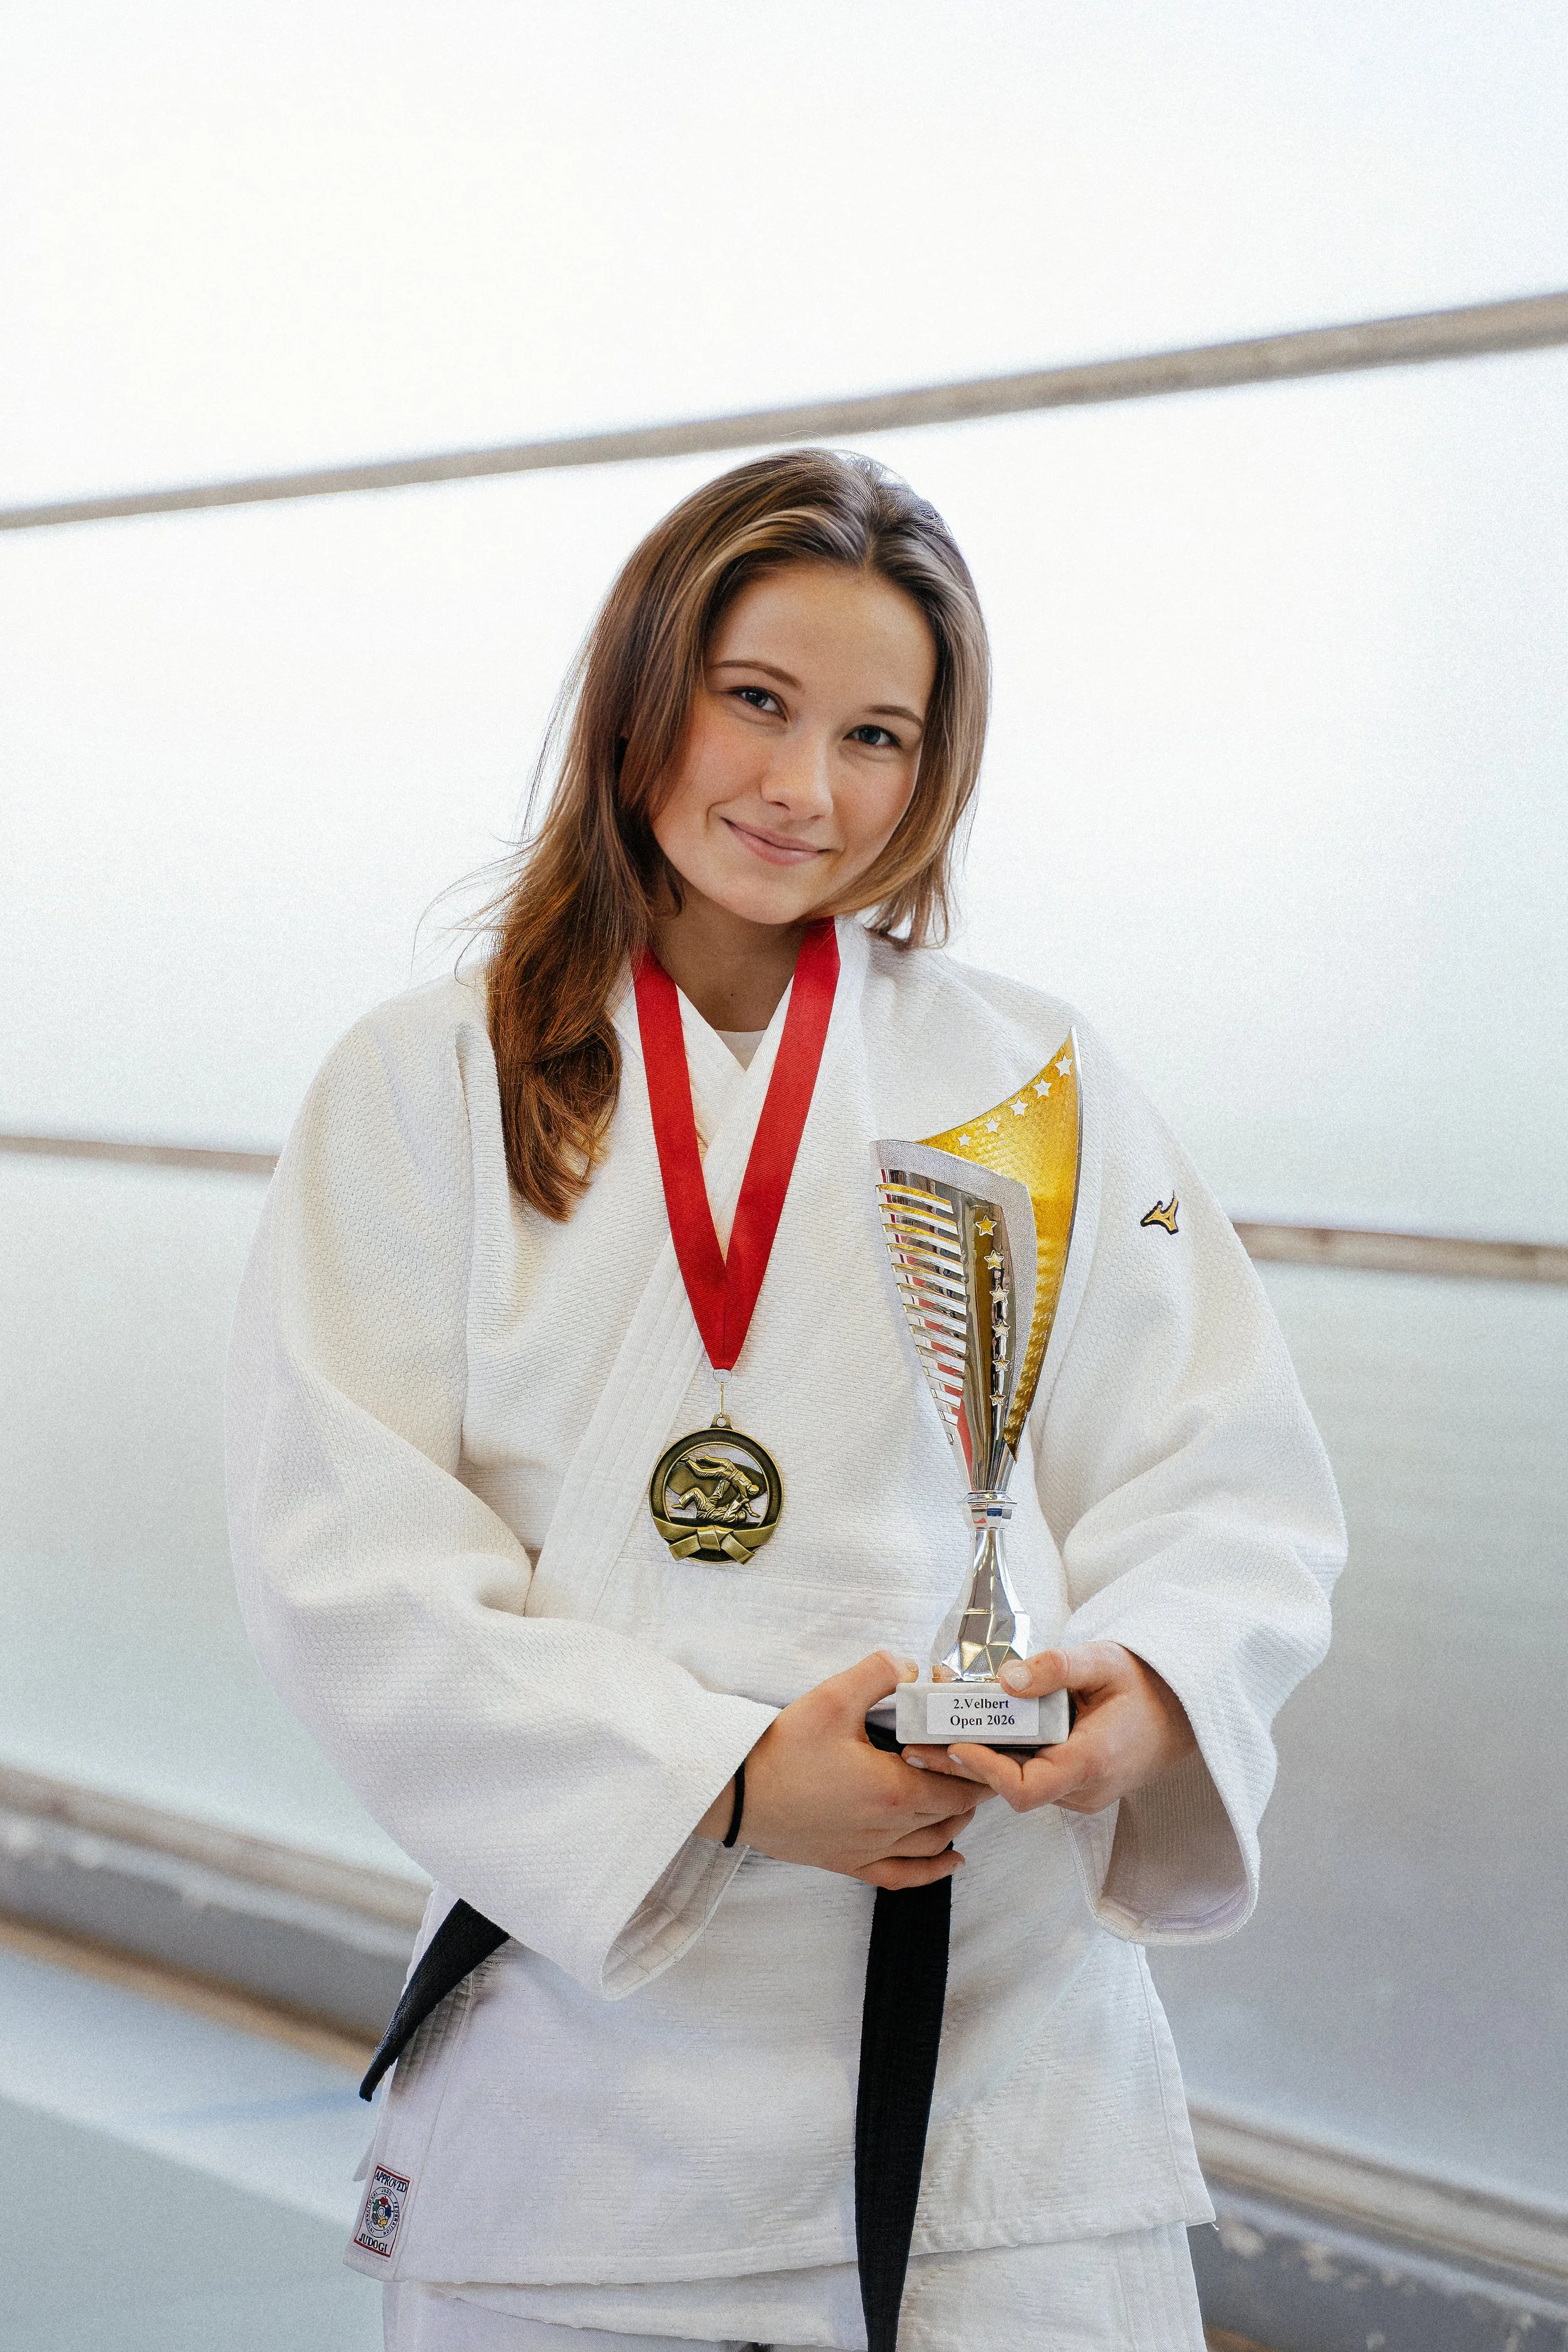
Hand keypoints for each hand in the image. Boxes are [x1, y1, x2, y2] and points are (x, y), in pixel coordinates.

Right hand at [705, 1652, 996, 1888]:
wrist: (735, 1797)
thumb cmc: (780, 1750)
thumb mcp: (830, 1698)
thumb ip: (878, 1673)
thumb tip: (910, 1667)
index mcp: (893, 1789)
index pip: (960, 1783)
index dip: (980, 1765)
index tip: (988, 1744)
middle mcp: (889, 1827)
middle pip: (953, 1812)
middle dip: (971, 1786)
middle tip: (977, 1759)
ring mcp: (869, 1849)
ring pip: (934, 1843)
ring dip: (956, 1820)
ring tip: (963, 1794)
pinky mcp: (848, 1862)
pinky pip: (903, 1875)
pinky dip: (933, 1870)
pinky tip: (950, 1859)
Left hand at [913, 1643, 1195, 1815]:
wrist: (1181, 1711)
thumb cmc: (1144, 1683)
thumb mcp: (1104, 1660)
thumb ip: (1057, 1668)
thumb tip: (1005, 1679)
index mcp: (1091, 1764)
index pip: (1026, 1789)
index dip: (984, 1772)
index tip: (954, 1744)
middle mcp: (1082, 1790)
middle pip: (1009, 1789)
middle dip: (962, 1763)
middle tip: (916, 1740)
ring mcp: (1077, 1794)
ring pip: (1015, 1783)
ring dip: (976, 1757)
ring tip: (932, 1727)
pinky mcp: (1071, 1786)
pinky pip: (1027, 1777)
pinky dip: (997, 1755)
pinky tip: (968, 1729)